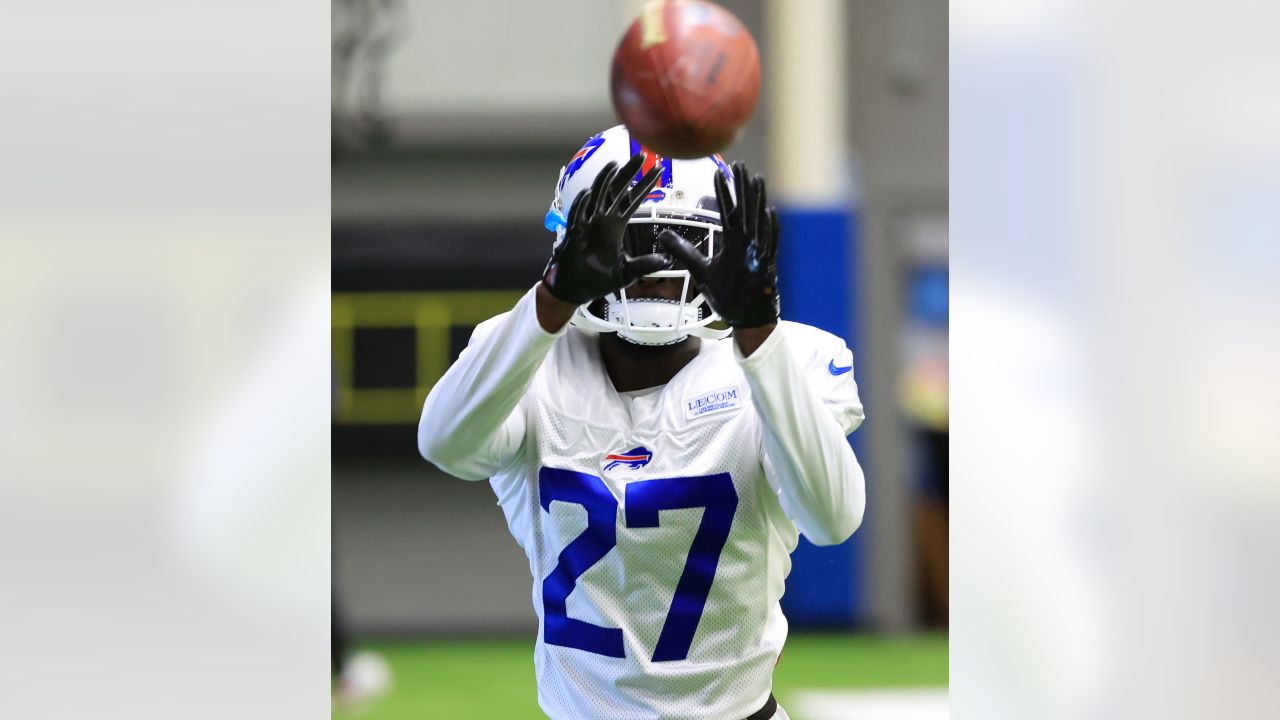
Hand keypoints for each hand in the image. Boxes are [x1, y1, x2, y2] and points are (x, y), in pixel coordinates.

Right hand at [541, 154, 672, 304]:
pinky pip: (577, 216)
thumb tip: (667, 261)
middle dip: (628, 173)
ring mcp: (587, 224)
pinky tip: (589, 193)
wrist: (577, 291)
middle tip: (642, 156)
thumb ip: (646, 264)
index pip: (632, 200)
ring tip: (615, 165)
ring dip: (605, 181)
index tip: (657, 169)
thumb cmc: (599, 279)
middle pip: (616, 190)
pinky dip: (582, 205)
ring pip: (597, 197)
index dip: (644, 185)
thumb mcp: (628, 272)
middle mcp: (602, 219)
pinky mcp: (574, 235)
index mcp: (615, 225)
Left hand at [658, 161, 779, 327]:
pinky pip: (770, 244)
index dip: (722, 192)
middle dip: (741, 187)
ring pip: (758, 221)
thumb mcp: (700, 270)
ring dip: (757, 200)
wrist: (746, 317)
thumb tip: (662, 236)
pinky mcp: (766, 266)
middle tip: (739, 164)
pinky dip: (771, 228)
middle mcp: (746, 243)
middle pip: (744, 209)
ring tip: (756, 179)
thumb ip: (684, 252)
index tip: (717, 172)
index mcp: (732, 242)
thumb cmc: (727, 294)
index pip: (727, 212)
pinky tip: (770, 212)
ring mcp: (757, 253)